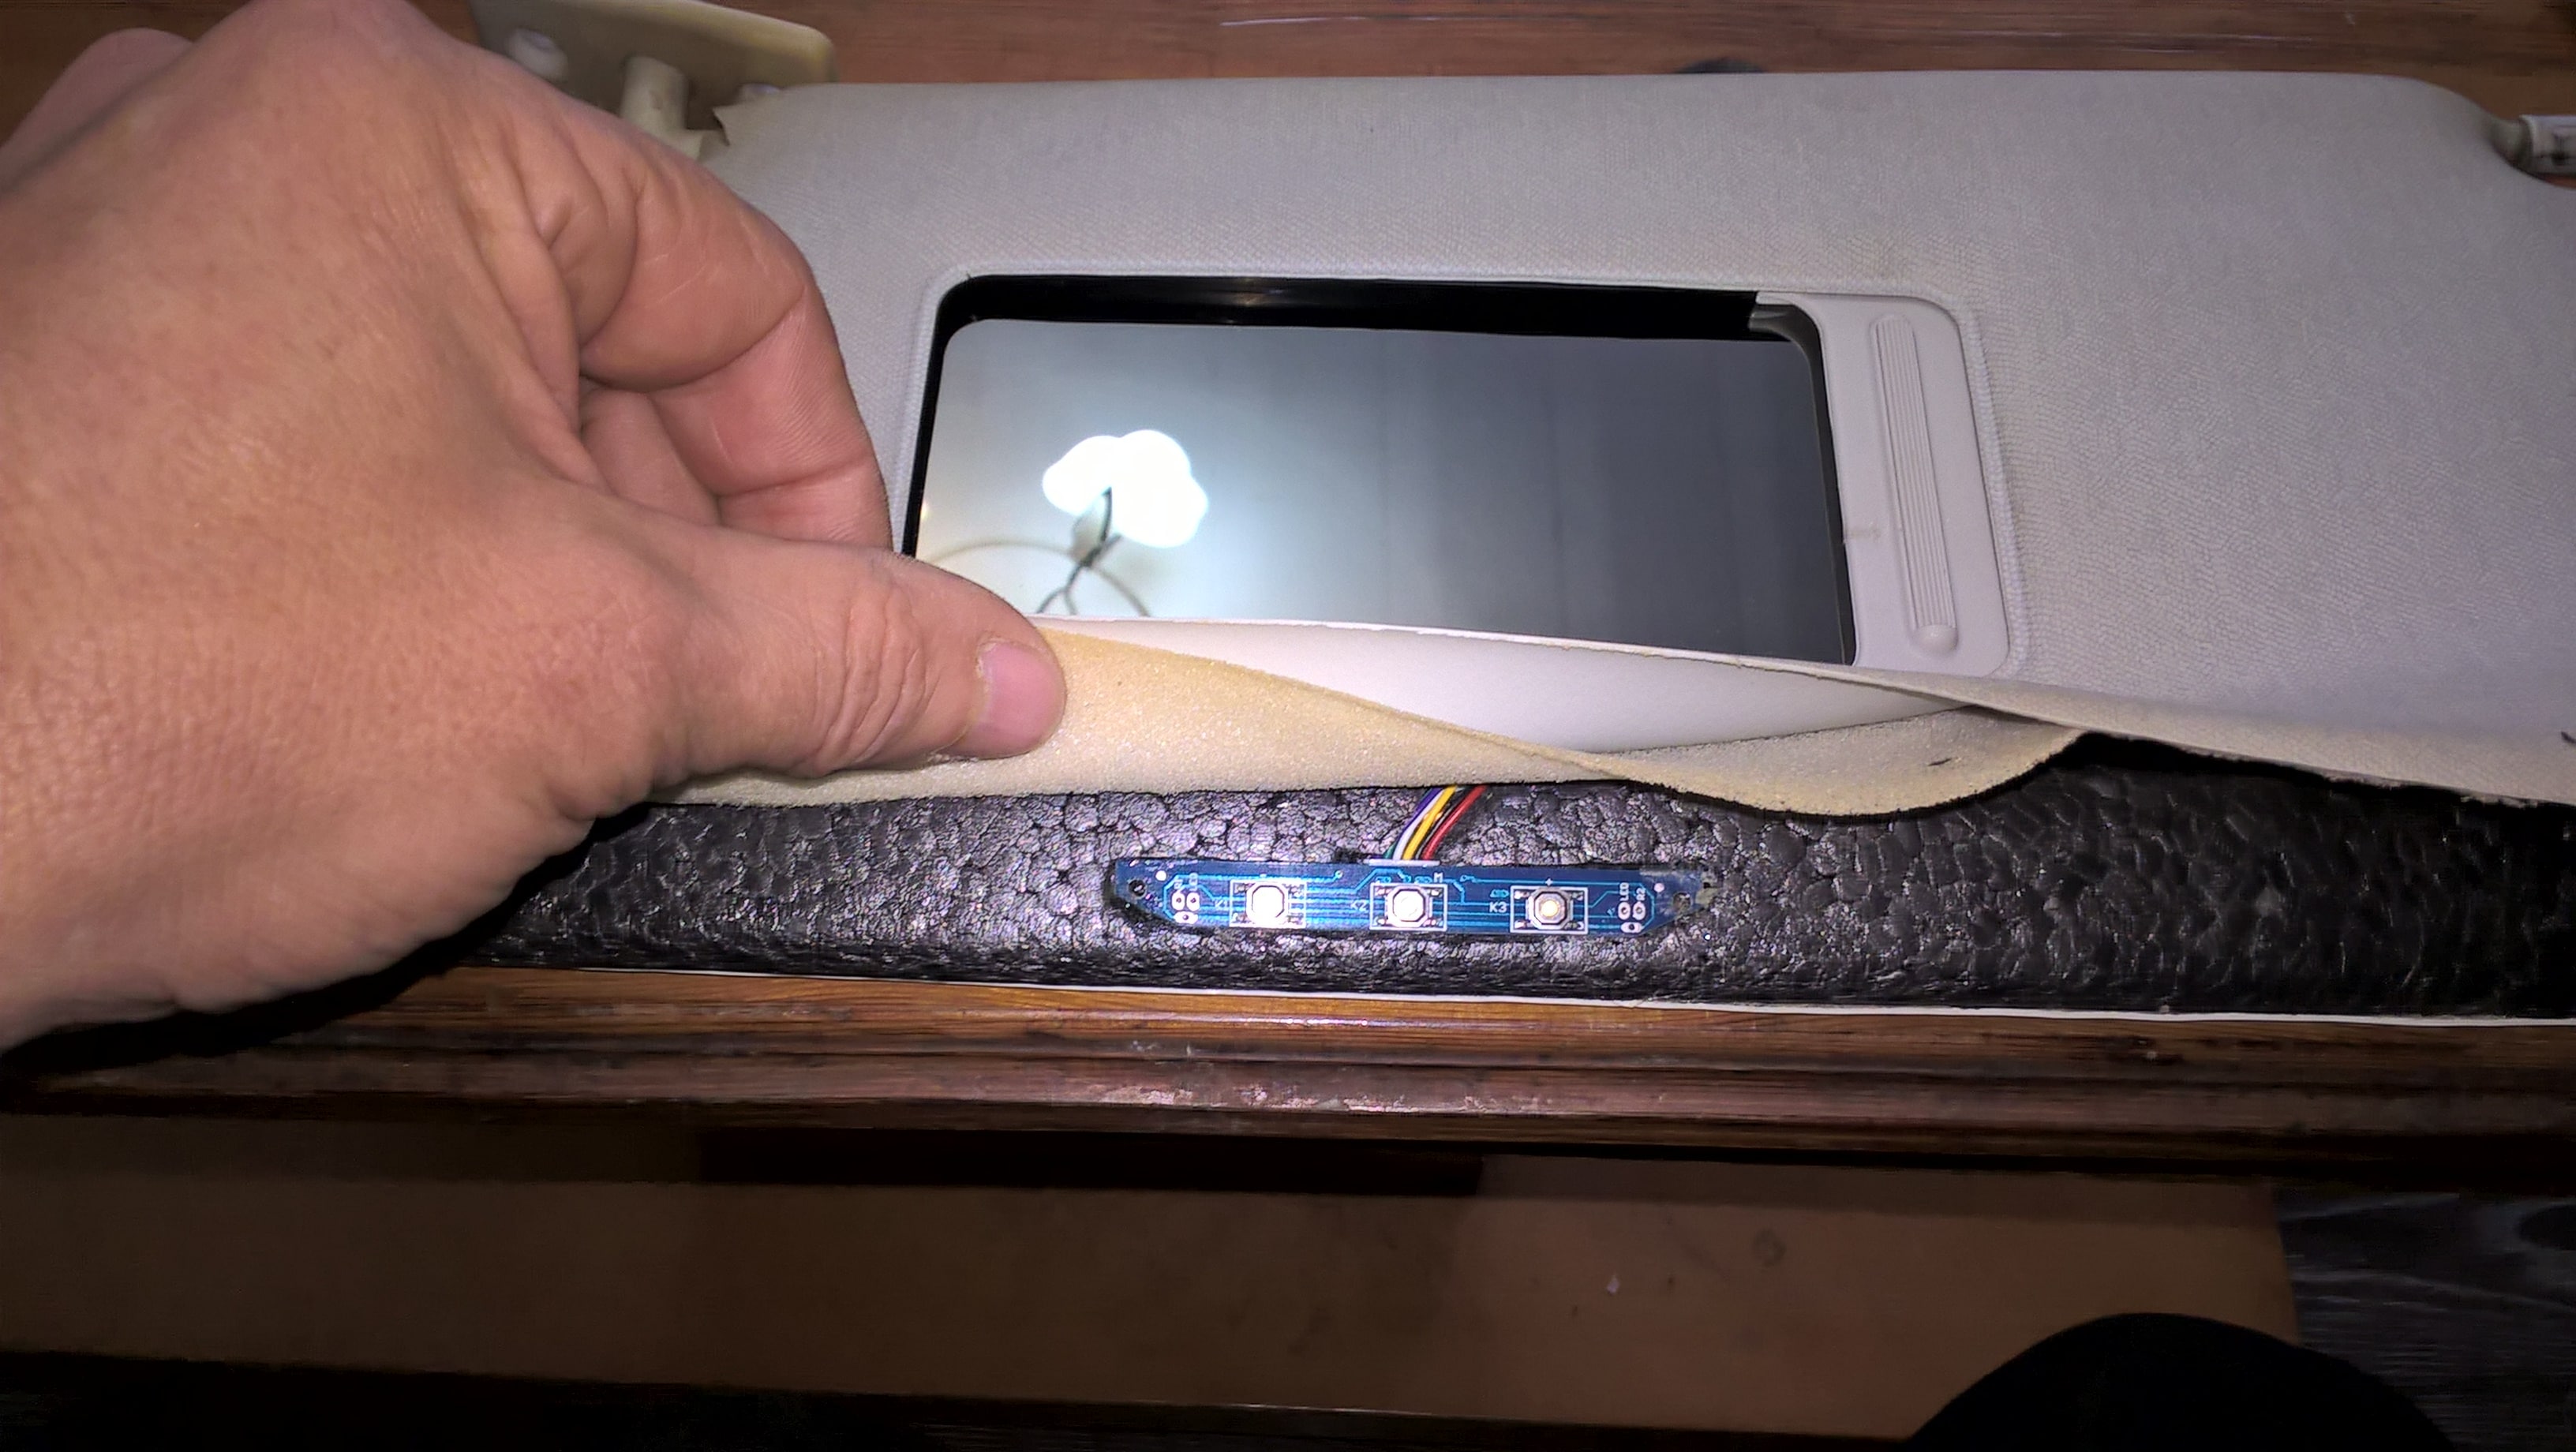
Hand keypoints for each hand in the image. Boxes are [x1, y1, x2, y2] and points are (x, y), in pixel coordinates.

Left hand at [0, 0, 1062, 1043]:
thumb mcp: (594, 670)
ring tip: (524, 724)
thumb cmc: (152, 695)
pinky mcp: (59, 367)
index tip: (848, 639)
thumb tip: (994, 667)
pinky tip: (386, 700)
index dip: (825, 492)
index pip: (736, 291)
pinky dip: (394, 562)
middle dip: (671, 546)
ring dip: (540, 568)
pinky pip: (313, 437)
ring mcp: (125, 242)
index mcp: (397, 122)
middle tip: (700, 708)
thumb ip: (839, 650)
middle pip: (593, 341)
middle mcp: (243, 135)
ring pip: (453, 401)